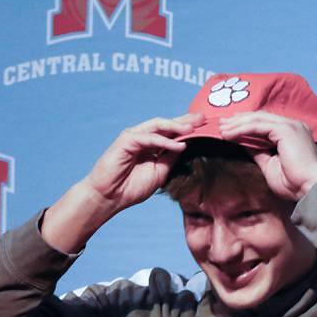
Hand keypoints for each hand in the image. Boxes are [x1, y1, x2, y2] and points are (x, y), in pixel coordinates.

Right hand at [82, 114, 202, 214]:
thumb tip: (186, 146)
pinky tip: (178, 146)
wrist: (110, 197)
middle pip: (167, 125)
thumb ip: (170, 158)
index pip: (171, 132)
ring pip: (159, 126)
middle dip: (186, 121)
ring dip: (177, 127)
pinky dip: (165, 141)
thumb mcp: (159, 173)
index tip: (206, 127)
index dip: (188, 129)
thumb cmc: (131, 187)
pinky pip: (149, 137)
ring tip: (193, 129)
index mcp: (151, 145)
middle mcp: (143, 137)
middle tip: (204, 118)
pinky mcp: (126, 140)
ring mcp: (134, 137)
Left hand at [219, 112, 316, 200]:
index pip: (265, 123)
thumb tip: (244, 144)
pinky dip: (241, 129)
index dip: (245, 124)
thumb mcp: (270, 164)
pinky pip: (258, 126)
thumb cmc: (293, 183)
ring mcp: (290, 125)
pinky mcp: (286, 130)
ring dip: (236, 124)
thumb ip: (258, 151)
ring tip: (221, 130)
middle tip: (220, 124)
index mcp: (292, 133)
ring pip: (257, 119)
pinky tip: (228, 134)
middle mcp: (293, 125)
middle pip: (260, 117)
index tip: (229, 128)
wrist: (309, 189)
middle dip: (238, 120)